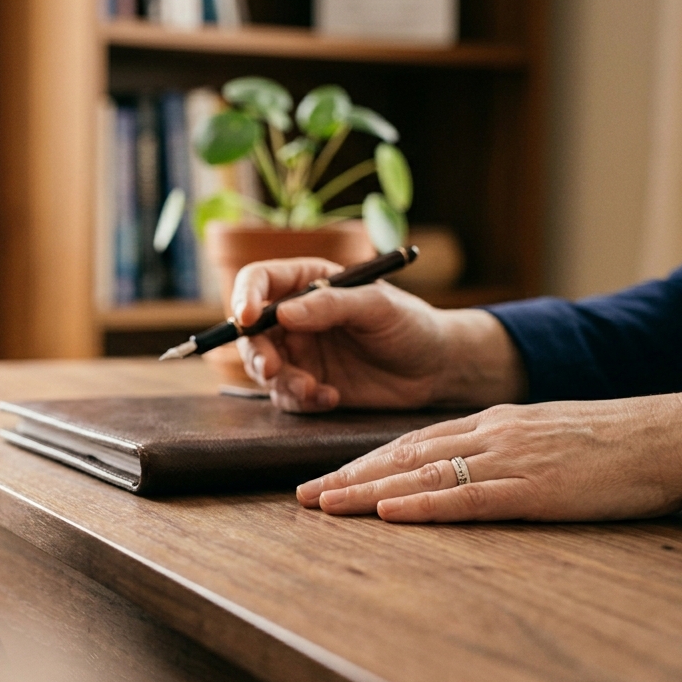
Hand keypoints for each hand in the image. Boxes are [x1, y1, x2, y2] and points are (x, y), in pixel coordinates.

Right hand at [230, 257, 525, 412]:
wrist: (436, 369)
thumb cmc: (411, 325)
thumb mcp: (377, 307)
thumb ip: (331, 305)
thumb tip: (282, 312)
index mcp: (307, 282)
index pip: (258, 281)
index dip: (245, 296)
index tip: (247, 318)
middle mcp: (295, 317)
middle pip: (250, 331)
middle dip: (256, 353)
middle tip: (273, 370)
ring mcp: (299, 353)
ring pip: (264, 368)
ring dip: (282, 382)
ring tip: (314, 388)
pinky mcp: (308, 385)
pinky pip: (286, 396)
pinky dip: (302, 401)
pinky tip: (332, 397)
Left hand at [297, 390, 681, 521]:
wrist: (665, 436)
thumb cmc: (609, 441)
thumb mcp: (543, 434)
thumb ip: (499, 447)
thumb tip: (461, 468)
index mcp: (490, 422)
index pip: (411, 441)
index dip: (364, 461)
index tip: (327, 477)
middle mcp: (487, 435)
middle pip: (401, 456)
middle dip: (348, 476)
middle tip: (302, 495)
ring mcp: (507, 461)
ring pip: (421, 475)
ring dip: (367, 492)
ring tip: (323, 505)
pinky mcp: (532, 490)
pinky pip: (466, 498)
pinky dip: (422, 507)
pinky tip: (388, 513)